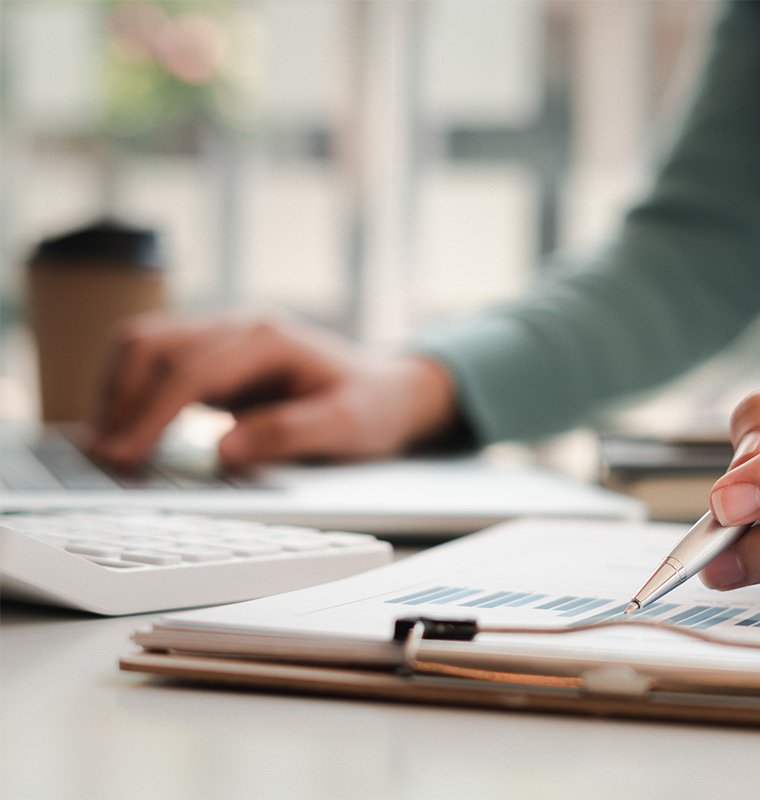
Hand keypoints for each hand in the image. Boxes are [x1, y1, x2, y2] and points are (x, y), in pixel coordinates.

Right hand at [89, 314, 459, 468]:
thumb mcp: (346, 427)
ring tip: (106, 444)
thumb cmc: (372, 407)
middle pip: (153, 345)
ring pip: (146, 346)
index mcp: (269, 339)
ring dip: (117, 390)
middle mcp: (240, 327)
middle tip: (104, 455)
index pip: (191, 372)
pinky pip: (158, 362)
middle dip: (119, 399)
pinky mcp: (217, 355)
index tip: (125, 454)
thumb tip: (222, 449)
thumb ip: (288, 435)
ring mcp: (225, 336)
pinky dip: (132, 390)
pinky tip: (126, 429)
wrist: (390, 390)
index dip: (151, 415)